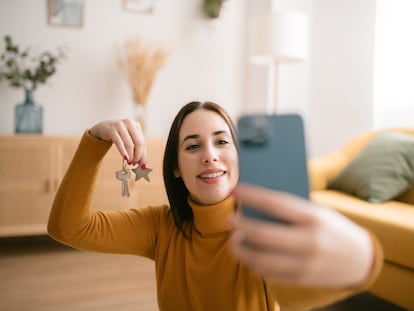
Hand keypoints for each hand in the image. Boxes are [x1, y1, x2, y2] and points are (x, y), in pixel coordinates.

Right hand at [89, 119, 146, 164]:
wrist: (103, 128)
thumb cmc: (118, 135)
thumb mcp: (129, 139)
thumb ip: (136, 149)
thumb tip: (142, 164)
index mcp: (136, 125)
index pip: (143, 143)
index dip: (143, 155)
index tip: (142, 165)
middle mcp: (130, 123)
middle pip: (139, 143)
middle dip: (138, 156)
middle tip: (134, 164)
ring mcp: (120, 126)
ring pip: (130, 145)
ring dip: (131, 156)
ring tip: (129, 162)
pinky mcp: (112, 130)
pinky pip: (119, 143)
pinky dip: (123, 152)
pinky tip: (125, 158)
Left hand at [229, 184, 373, 287]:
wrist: (360, 259)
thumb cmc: (332, 228)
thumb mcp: (317, 212)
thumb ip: (290, 210)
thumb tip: (255, 203)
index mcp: (313, 218)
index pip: (275, 203)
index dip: (251, 196)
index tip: (235, 190)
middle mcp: (309, 242)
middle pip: (263, 234)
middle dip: (240, 226)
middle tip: (228, 220)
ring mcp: (305, 264)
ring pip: (262, 259)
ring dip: (241, 250)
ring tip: (233, 240)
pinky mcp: (301, 280)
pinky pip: (269, 274)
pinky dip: (253, 264)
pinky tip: (247, 256)